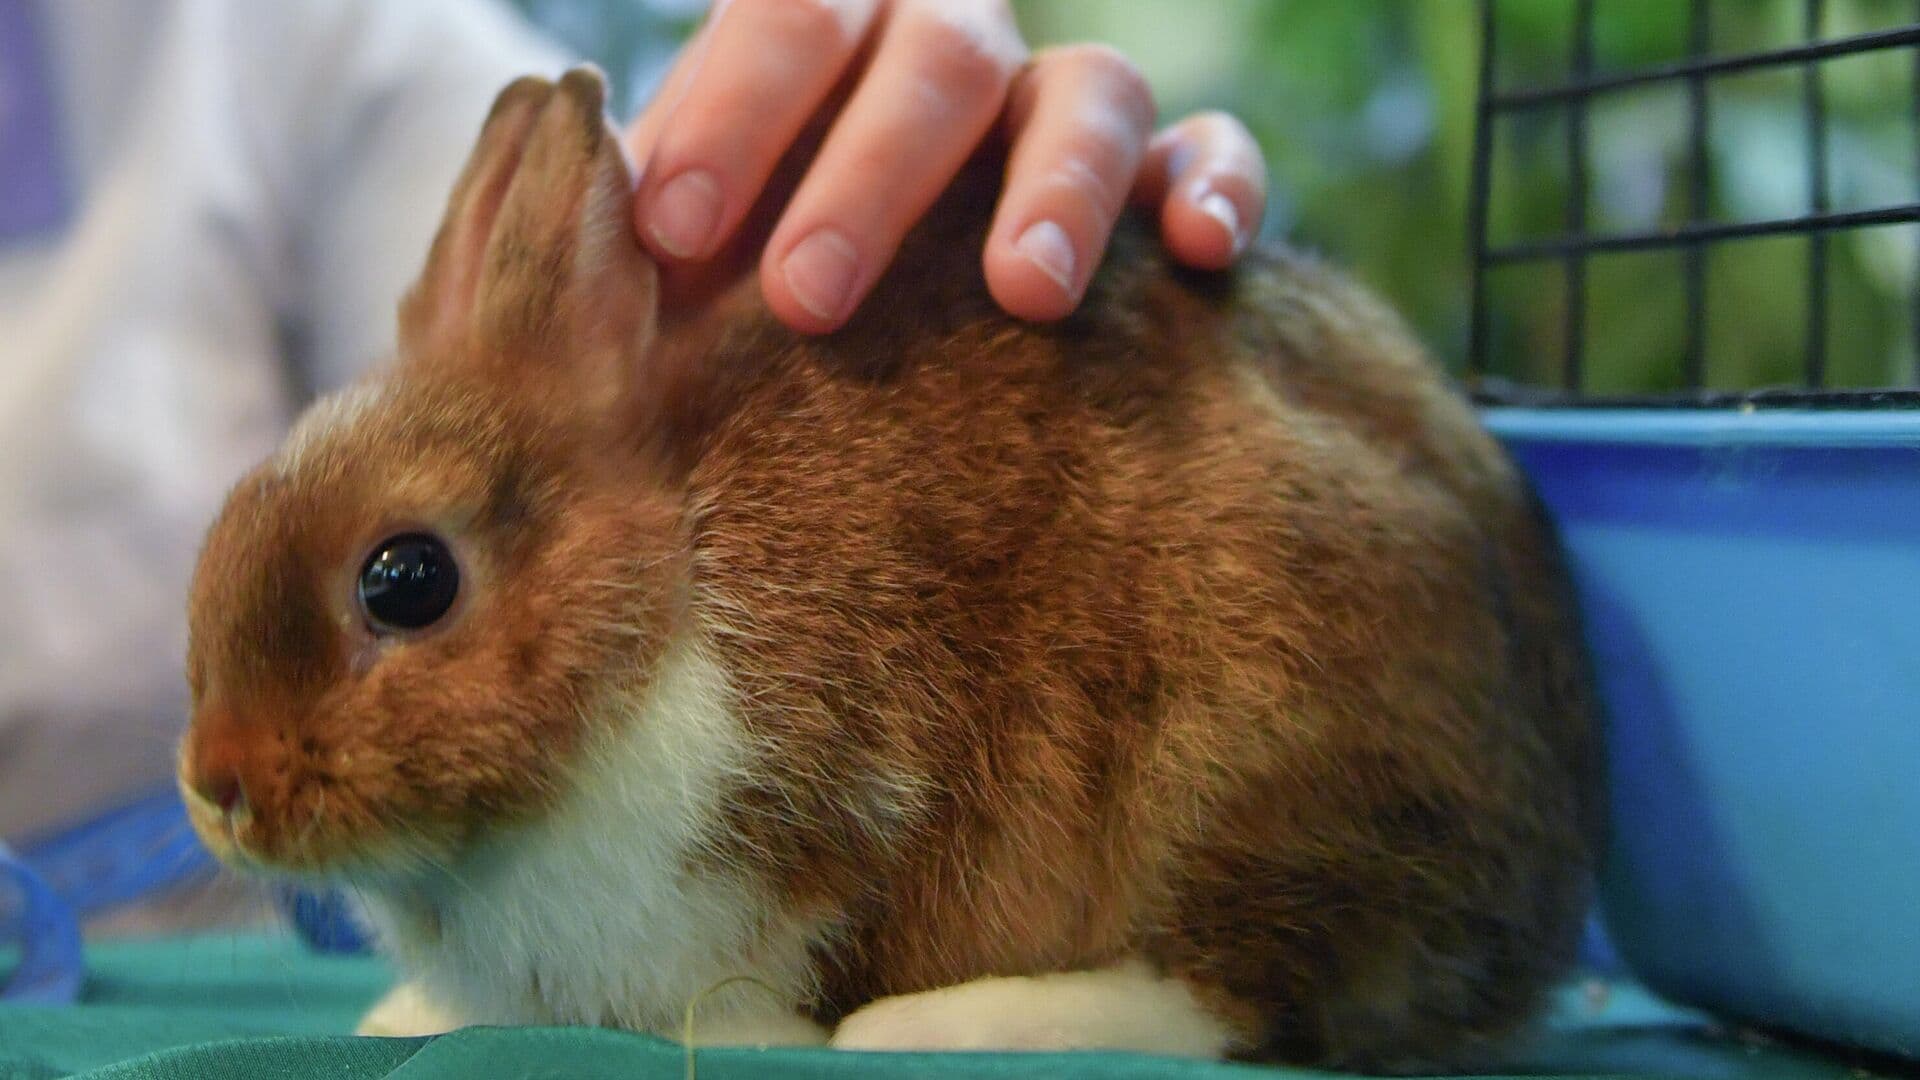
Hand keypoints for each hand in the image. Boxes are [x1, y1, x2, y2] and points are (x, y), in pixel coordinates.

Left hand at [623, 0, 1267, 332]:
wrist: (859, 242)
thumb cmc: (752, 236)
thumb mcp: (694, 213)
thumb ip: (657, 219)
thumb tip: (575, 271)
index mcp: (829, 22)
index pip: (787, 20)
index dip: (731, 117)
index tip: (671, 232)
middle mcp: (955, 41)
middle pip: (936, 61)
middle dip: (869, 177)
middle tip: (808, 301)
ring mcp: (1062, 98)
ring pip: (1095, 90)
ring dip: (1057, 188)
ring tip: (1023, 296)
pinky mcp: (1161, 165)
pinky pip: (1213, 148)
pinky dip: (1221, 186)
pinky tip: (1201, 254)